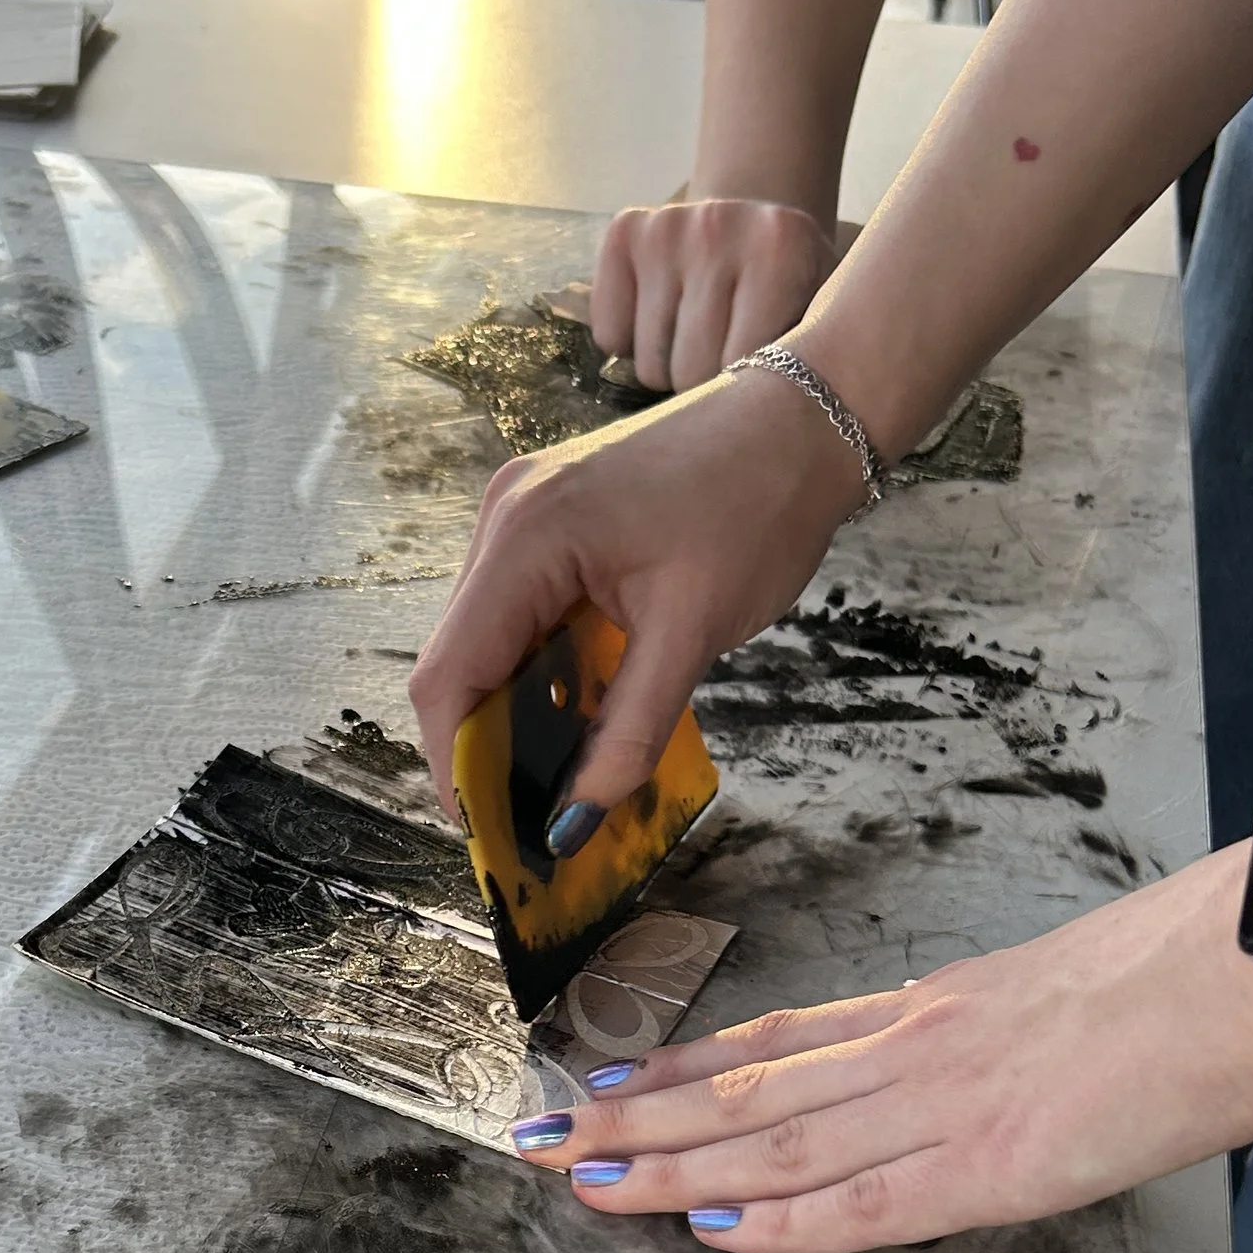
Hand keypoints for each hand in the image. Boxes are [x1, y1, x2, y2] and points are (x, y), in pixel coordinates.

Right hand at [409, 361, 865, 821]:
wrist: (802, 422)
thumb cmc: (759, 507)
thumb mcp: (693, 634)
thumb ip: (628, 735)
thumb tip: (574, 823)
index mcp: (527, 536)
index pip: (450, 674)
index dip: (456, 762)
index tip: (488, 830)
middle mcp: (504, 516)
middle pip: (459, 659)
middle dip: (484, 744)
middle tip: (525, 817)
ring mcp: (520, 511)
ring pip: (485, 640)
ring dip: (511, 708)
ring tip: (552, 774)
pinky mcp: (545, 517)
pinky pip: (518, 611)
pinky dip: (538, 667)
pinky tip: (574, 707)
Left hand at [503, 846, 1252, 1252]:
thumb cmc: (1196, 974)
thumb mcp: (1070, 994)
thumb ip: (1005, 1034)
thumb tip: (984, 1062)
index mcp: (937, 1012)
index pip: (777, 1045)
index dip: (678, 1070)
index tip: (600, 1083)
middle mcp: (917, 1051)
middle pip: (746, 1091)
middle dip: (630, 1118)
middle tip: (532, 1135)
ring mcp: (948, 1106)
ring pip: (776, 1141)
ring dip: (668, 1165)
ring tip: (577, 1173)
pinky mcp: (996, 1164)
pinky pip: (870, 1199)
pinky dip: (787, 1216)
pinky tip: (714, 1223)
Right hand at [589, 196, 837, 392]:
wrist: (759, 221)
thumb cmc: (796, 291)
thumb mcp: (827, 319)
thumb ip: (816, 367)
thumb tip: (771, 441)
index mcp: (781, 247)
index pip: (740, 368)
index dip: (746, 393)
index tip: (762, 384)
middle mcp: (718, 226)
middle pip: (689, 371)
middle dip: (706, 387)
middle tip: (728, 365)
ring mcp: (666, 227)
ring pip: (648, 365)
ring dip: (671, 372)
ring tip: (700, 343)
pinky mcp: (625, 231)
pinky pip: (609, 336)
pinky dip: (630, 346)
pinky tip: (664, 323)